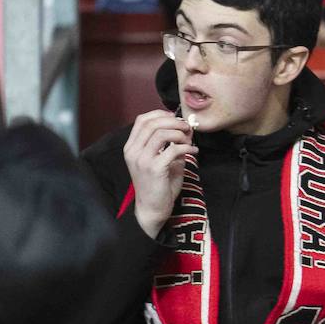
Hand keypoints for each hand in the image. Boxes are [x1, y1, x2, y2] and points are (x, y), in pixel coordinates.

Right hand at [123, 109, 196, 237]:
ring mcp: (142, 159)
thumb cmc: (158, 185)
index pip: (142, 120)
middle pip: (152, 123)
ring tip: (189, 141)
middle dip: (173, 122)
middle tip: (187, 127)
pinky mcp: (154, 168)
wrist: (152, 208)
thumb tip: (186, 129)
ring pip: (161, 133)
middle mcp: (133, 151)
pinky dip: (186, 148)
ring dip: (180, 134)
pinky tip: (193, 152)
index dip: (160, 114)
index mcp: (131, 147)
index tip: (176, 118)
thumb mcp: (162, 160)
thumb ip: (170, 144)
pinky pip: (172, 150)